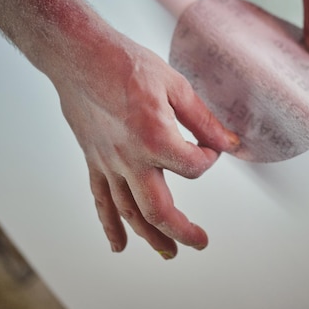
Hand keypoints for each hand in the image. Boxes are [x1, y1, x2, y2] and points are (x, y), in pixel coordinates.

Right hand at [52, 32, 239, 258]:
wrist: (80, 55)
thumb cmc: (125, 64)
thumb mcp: (175, 85)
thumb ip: (203, 119)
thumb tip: (228, 142)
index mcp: (156, 137)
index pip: (195, 167)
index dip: (209, 159)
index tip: (211, 149)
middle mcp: (131, 158)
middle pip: (160, 210)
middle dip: (183, 231)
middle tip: (200, 242)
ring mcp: (109, 163)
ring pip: (130, 212)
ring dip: (151, 236)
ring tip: (169, 253)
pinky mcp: (94, 161)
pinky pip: (101, 200)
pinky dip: (110, 225)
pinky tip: (118, 245)